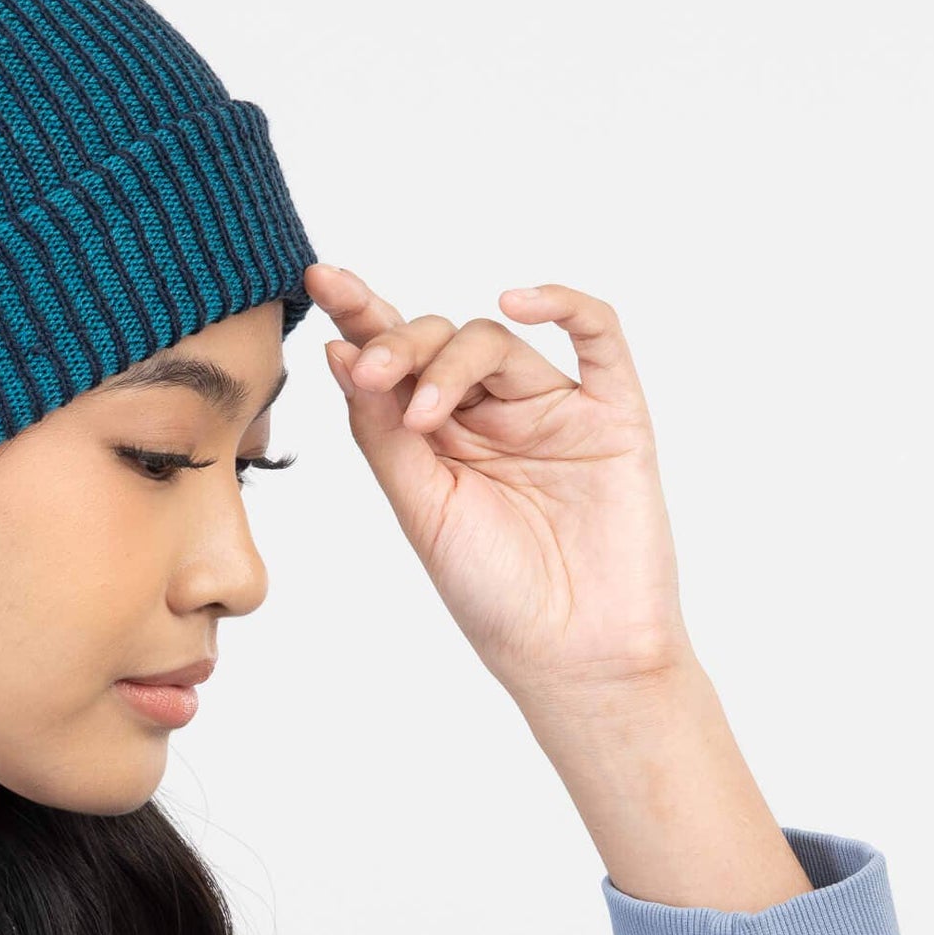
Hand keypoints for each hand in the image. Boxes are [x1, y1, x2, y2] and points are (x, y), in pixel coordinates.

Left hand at [304, 262, 691, 702]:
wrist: (572, 656)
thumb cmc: (493, 593)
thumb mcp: (421, 509)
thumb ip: (383, 432)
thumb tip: (341, 353)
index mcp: (435, 436)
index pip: (393, 359)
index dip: (359, 313)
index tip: (320, 278)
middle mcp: (490, 414)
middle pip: (439, 340)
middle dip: (398, 344)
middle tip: (368, 373)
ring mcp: (552, 410)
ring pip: (497, 342)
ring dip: (451, 361)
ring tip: (424, 414)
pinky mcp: (613, 416)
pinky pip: (600, 338)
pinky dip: (564, 305)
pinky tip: (516, 301)